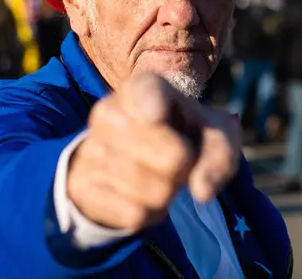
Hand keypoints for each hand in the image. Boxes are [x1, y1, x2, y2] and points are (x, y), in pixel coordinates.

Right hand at [67, 73, 240, 230]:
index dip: (151, 106)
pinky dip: (147, 213)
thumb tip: (202, 191)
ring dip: (167, 193)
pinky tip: (139, 195)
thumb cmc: (184, 134)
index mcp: (143, 87)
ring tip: (158, 176)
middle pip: (171, 158)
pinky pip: (133, 214)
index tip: (157, 116)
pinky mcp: (81, 186)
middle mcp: (108, 112)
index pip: (145, 92)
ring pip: (152, 191)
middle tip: (178, 160)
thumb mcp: (214, 135)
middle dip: (185, 168)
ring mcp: (90, 150)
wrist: (138, 156)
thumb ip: (219, 154)